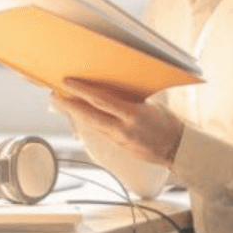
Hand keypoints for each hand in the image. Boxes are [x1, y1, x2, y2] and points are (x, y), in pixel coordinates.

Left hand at [51, 78, 184, 167]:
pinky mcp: (119, 146)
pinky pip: (100, 132)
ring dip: (75, 114)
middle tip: (54, 96)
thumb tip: (113, 89)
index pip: (101, 100)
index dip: (82, 91)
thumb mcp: (151, 106)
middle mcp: (122, 129)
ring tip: (62, 103)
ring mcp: (119, 140)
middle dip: (69, 105)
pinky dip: (88, 122)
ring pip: (91, 125)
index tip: (68, 82)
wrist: (178, 149)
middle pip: (89, 116)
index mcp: (132, 114)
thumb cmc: (169, 124)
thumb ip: (131, 99)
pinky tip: (81, 116)